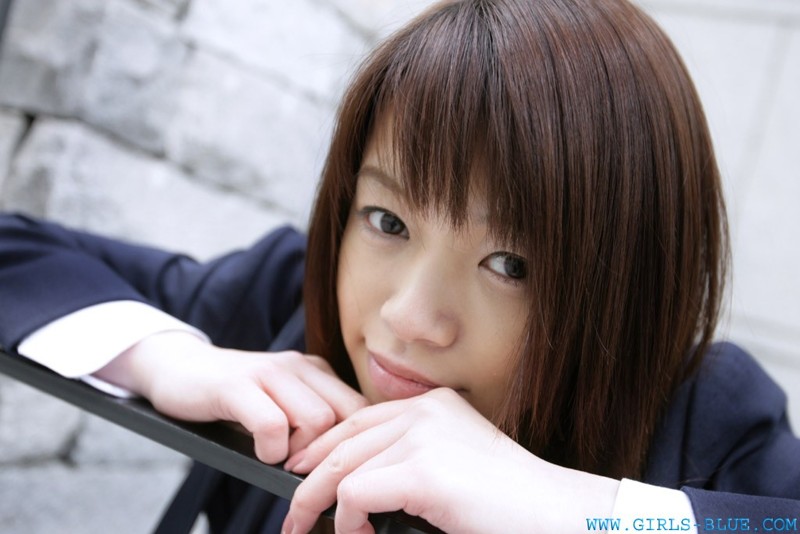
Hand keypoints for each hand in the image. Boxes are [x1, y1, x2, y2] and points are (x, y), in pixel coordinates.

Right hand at [95, 331, 367, 462]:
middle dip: (328, 453)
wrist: (178, 367)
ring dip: (299, 453)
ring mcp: (268, 372)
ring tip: (278, 455)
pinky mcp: (236, 385)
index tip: (335, 468)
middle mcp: (299, 366)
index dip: (354, 446)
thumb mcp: (284, 401)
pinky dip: (270, 450)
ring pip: (316, 420)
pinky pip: (273, 424)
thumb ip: (315, 416)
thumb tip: (349, 462)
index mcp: (316, 371)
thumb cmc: (236, 397)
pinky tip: (260, 451)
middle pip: (347, 418)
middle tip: (301, 465)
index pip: (361, 410)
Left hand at [282, 388, 618, 533]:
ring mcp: (423, 438)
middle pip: (341, 441)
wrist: (554, 514)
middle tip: (291, 513)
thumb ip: (410, 461)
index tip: (298, 472)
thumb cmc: (507, 502)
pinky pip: (354, 495)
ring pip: (340, 469)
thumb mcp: (451, 468)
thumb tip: (357, 485)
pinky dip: (345, 521)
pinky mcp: (423, 472)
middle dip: (305, 477)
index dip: (322, 447)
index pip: (358, 421)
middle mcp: (423, 412)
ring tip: (306, 531)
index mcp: (431, 405)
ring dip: (315, 505)